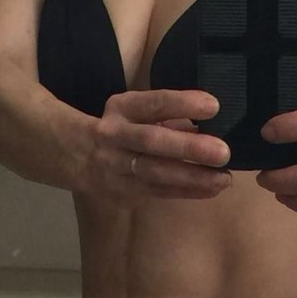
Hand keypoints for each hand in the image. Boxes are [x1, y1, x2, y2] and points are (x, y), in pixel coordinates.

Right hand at [93, 90, 231, 200]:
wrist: (73, 154)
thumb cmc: (119, 127)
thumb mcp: (136, 112)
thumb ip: (169, 117)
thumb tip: (209, 124)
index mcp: (122, 109)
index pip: (153, 104)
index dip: (182, 104)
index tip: (213, 106)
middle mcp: (115, 136)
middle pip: (152, 142)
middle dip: (188, 147)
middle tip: (223, 152)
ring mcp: (115, 167)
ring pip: (155, 173)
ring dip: (192, 177)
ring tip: (223, 178)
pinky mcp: (119, 192)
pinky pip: (157, 192)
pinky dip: (186, 191)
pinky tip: (211, 189)